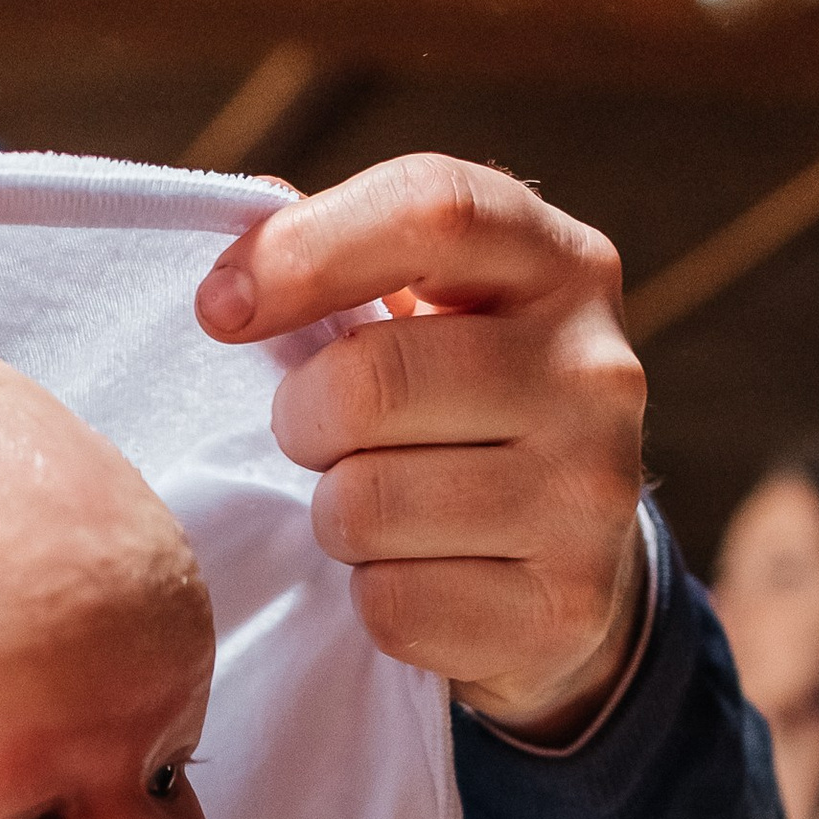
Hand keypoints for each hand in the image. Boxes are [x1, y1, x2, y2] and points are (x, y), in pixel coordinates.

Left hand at [195, 154, 647, 739]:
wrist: (573, 570)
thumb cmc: (465, 414)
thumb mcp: (437, 307)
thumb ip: (348, 252)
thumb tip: (241, 232)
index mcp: (561, 264)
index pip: (430, 209)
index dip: (303, 251)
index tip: (221, 308)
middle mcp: (597, 371)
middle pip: (369, 380)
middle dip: (302, 419)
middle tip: (322, 438)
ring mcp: (591, 496)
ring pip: (365, 506)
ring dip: (336, 517)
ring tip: (382, 508)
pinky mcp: (564, 610)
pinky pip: (392, 604)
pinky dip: (372, 599)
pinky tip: (416, 575)